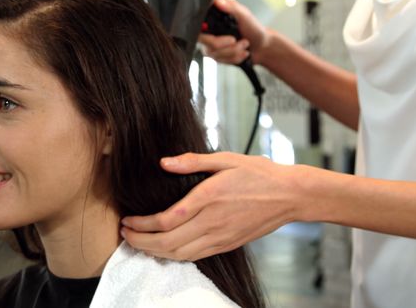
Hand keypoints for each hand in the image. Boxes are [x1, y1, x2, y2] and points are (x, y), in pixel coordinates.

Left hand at [121, 152, 304, 260]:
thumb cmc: (259, 174)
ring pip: (179, 254)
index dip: (142, 224)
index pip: (166, 220)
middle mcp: (212, 222)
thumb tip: (163, 163)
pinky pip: (194, 257)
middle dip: (141, 241)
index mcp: (208, 198)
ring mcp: (220, 237)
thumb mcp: (226, 159)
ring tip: (137, 242)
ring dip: (154, 251)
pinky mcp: (226, 244)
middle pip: (168, 243)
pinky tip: (163, 248)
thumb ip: (192, 161)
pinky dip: (173, 256)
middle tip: (125, 233)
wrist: (290, 196)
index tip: (128, 219)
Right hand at [199, 0, 269, 64]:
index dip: (208, 31)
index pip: (200, 25)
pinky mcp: (217, 57)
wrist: (263, 46)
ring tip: (244, 45)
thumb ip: (231, 7)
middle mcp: (210, 32)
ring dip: (234, 51)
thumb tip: (217, 1)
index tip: (222, 32)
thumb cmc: (254, 28)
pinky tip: (242, 53)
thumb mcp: (244, 14)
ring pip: (215, 54)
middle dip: (226, 45)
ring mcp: (212, 45)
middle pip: (207, 42)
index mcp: (214, 18)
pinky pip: (221, 61)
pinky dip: (235, 58)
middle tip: (236, 39)